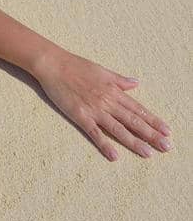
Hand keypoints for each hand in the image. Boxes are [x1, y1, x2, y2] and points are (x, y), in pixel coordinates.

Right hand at [33, 48, 171, 160]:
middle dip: (151, 134)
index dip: (153, 120)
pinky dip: (105, 144)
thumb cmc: (76, 65)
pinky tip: (115, 156)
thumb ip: (119, 80)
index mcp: (114, 90)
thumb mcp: (102, 70)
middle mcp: (108, 101)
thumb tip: (136, 83)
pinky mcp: (80, 116)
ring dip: (134, 142)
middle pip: (133, 120)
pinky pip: (95, 133)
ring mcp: (94, 110)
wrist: (53, 64)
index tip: (167, 131)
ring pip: (118, 129)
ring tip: (148, 153)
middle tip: (166, 147)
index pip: (138, 108)